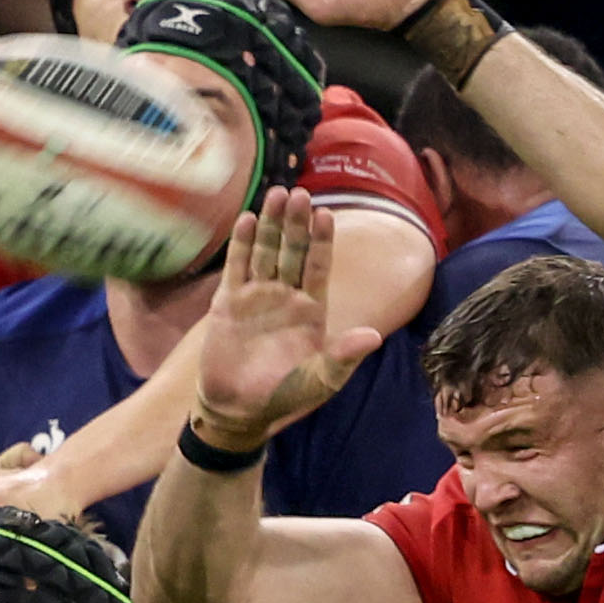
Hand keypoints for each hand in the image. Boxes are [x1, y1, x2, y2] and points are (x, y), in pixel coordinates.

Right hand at [191, 190, 379, 447]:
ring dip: (271, 224)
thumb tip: (374, 336)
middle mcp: (285, 296)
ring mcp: (257, 296)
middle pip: (292, 251)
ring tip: (276, 194)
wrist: (239, 409)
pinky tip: (248, 219)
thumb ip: (343, 356)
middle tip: (299, 193)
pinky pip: (237, 267)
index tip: (326, 214)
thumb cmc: (284, 396)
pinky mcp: (229, 302)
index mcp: (311, 309)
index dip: (321, 241)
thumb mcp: (320, 380)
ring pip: (266, 252)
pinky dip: (242, 244)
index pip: (318, 266)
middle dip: (296, 223)